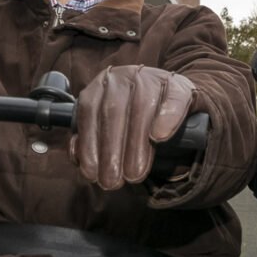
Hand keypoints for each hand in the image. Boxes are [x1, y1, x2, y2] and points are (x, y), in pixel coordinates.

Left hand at [72, 66, 195, 189]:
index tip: (92, 173)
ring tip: (135, 172)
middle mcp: (124, 76)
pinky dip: (167, 116)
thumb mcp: (109, 128)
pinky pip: (173, 97)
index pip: (89, 110)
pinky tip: (159, 136)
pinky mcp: (178, 84)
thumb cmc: (135, 122)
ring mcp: (153, 76)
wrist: (172, 103)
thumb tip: (78, 157)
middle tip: (113, 181)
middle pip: (113, 110)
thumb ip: (92, 140)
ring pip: (142, 105)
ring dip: (136, 142)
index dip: (89, 144)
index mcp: (102, 84)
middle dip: (111, 149)